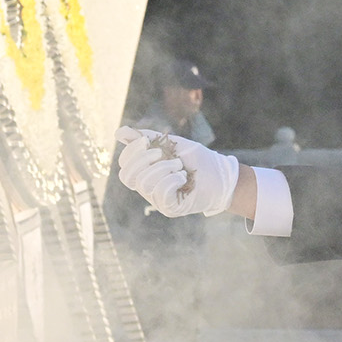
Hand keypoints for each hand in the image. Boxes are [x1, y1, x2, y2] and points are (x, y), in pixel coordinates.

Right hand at [114, 125, 242, 216]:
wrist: (221, 175)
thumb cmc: (196, 160)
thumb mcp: (170, 144)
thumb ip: (146, 138)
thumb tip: (119, 132)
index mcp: (145, 173)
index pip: (124, 166)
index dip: (130, 152)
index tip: (145, 141)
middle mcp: (148, 189)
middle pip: (127, 177)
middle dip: (142, 159)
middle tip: (161, 153)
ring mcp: (158, 200)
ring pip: (144, 184)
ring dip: (163, 168)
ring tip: (179, 165)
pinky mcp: (170, 208)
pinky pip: (160, 193)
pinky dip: (171, 180)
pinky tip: (183, 177)